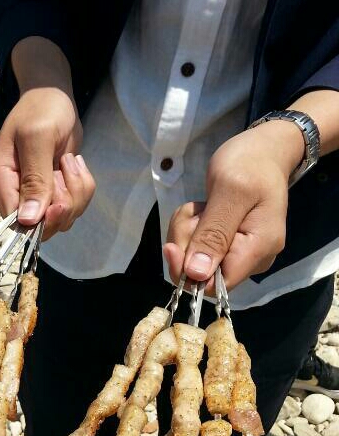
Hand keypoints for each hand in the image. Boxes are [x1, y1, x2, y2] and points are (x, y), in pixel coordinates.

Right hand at [0, 38, 94, 239]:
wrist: (53, 97)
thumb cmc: (42, 109)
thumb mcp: (39, 139)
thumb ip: (35, 179)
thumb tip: (28, 220)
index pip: (15, 221)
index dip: (41, 220)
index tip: (61, 202)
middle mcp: (11, 192)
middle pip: (41, 226)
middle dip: (64, 203)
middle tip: (67, 167)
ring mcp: (31, 194)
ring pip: (60, 219)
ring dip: (76, 193)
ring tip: (70, 161)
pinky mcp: (49, 193)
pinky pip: (70, 208)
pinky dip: (80, 189)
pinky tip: (73, 165)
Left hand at [163, 119, 303, 291]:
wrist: (263, 150)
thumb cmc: (250, 164)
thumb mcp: (230, 192)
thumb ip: (214, 234)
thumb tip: (197, 275)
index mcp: (259, 249)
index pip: (216, 285)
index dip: (188, 272)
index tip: (171, 246)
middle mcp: (252, 258)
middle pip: (200, 272)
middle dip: (186, 242)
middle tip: (195, 210)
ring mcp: (239, 252)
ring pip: (194, 258)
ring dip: (187, 231)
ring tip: (202, 205)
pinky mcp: (227, 245)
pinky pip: (197, 246)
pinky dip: (191, 228)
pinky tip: (202, 209)